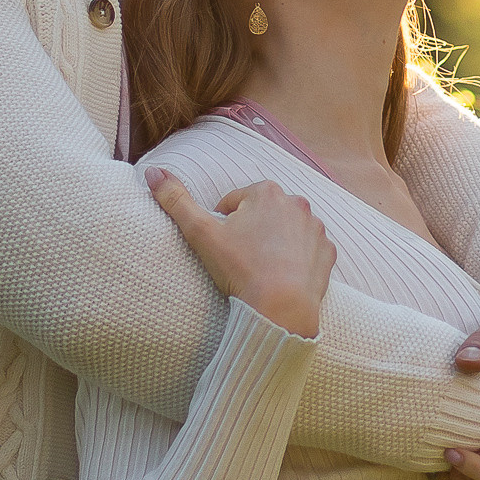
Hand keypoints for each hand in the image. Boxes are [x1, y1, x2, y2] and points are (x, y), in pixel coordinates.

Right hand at [149, 170, 333, 339]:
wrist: (280, 309)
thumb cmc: (240, 269)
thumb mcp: (200, 233)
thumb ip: (175, 200)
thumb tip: (152, 171)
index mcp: (266, 192)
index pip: (233, 203)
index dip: (222, 225)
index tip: (220, 247)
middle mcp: (296, 203)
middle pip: (261, 214)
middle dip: (249, 231)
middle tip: (238, 259)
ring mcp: (316, 228)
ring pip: (286, 231)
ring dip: (274, 243)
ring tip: (259, 269)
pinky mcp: (328, 253)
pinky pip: (309, 251)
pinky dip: (297, 260)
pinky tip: (283, 277)